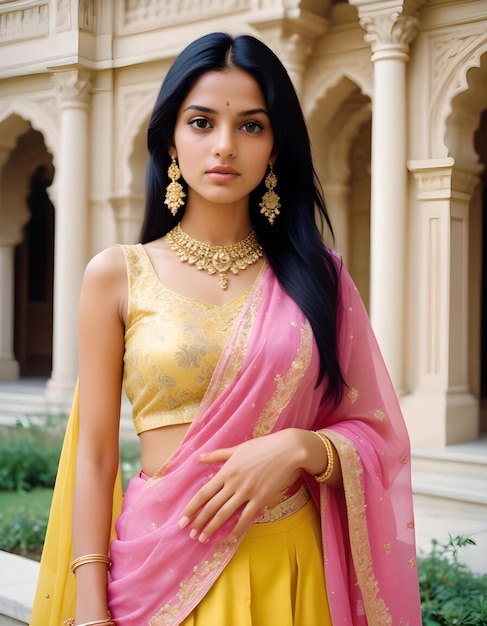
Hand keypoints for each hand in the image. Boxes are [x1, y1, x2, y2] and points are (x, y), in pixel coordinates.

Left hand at [178, 429, 303, 541]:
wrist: (287, 450)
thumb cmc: (262, 447)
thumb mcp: (238, 449)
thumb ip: (217, 455)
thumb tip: (199, 458)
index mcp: (226, 470)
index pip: (204, 493)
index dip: (192, 507)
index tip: (183, 519)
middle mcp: (234, 483)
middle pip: (211, 506)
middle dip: (199, 521)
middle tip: (190, 534)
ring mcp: (247, 491)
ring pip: (225, 514)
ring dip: (212, 527)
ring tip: (203, 538)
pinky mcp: (261, 498)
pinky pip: (245, 518)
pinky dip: (236, 529)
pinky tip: (228, 538)